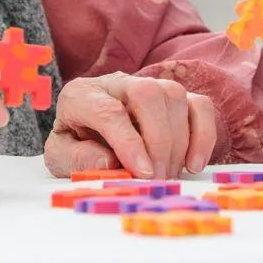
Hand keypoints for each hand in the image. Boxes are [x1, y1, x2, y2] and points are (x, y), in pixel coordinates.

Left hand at [43, 72, 215, 179]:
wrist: (86, 135)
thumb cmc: (75, 146)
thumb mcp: (60, 158)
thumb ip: (76, 159)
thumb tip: (109, 161)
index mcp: (82, 95)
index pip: (109, 110)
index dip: (128, 142)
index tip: (142, 173)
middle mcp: (115, 83)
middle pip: (147, 93)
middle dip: (157, 140)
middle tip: (156, 179)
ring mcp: (146, 86)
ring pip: (173, 95)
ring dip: (178, 141)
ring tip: (167, 175)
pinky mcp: (172, 98)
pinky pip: (198, 104)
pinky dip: (203, 134)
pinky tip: (193, 164)